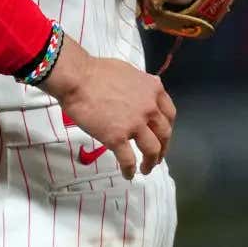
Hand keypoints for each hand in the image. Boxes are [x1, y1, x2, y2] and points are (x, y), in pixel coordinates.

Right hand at [40, 38, 174, 178]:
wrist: (77, 78)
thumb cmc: (96, 72)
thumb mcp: (128, 72)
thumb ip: (140, 85)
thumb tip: (144, 90)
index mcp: (153, 90)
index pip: (169, 114)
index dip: (167, 127)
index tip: (162, 135)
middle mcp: (149, 108)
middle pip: (164, 134)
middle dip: (163, 148)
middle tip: (157, 156)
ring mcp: (135, 125)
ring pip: (152, 149)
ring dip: (151, 162)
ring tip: (146, 169)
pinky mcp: (117, 138)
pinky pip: (128, 159)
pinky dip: (130, 169)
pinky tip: (128, 175)